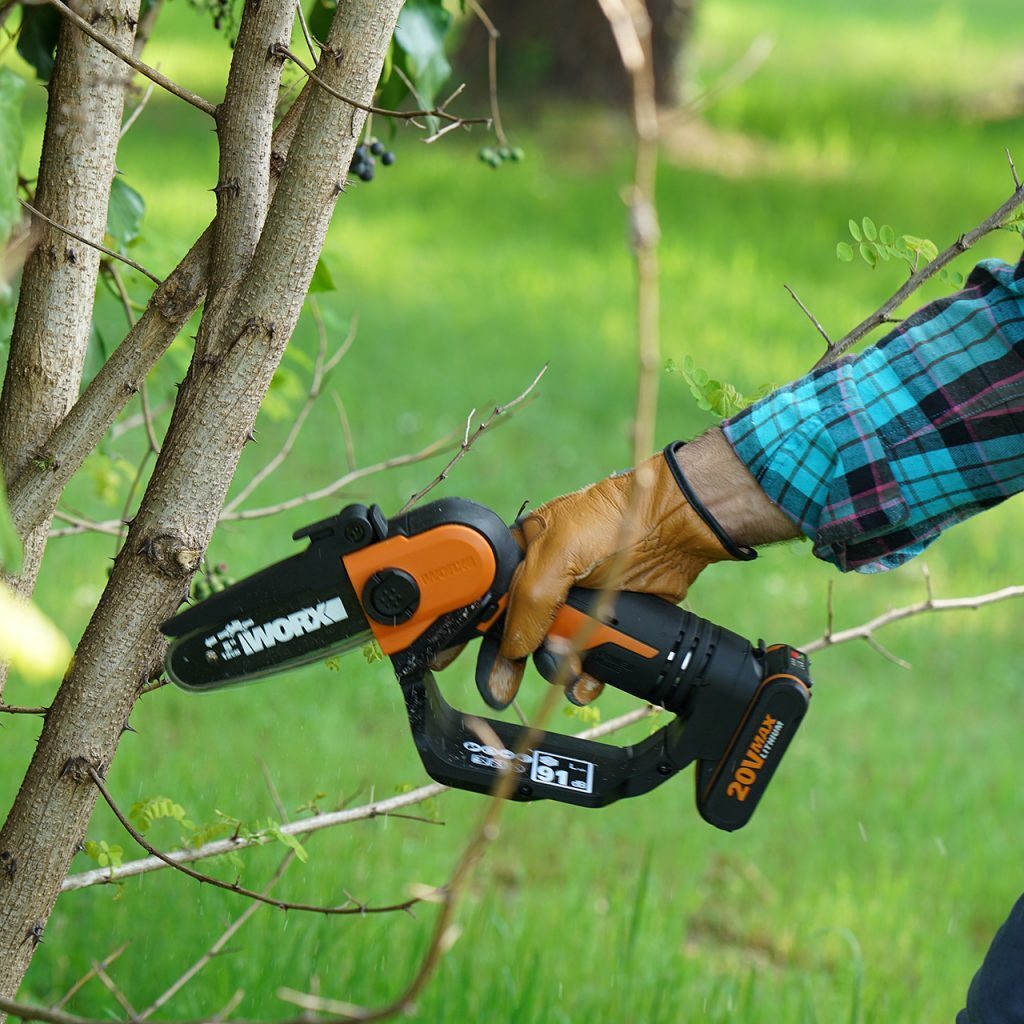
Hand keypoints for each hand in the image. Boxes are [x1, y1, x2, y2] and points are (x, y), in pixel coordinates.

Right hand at [476, 431, 780, 708]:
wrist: (673, 528)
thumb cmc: (611, 522)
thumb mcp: (556, 553)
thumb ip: (528, 601)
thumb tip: (512, 648)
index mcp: (520, 554)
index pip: (482, 596)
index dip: (464, 627)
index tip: (445, 657)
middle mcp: (544, 582)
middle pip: (512, 633)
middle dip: (505, 664)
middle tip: (499, 691)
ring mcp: (575, 606)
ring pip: (549, 653)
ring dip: (553, 671)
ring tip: (565, 672)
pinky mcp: (605, 625)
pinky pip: (585, 663)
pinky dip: (584, 678)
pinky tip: (587, 681)